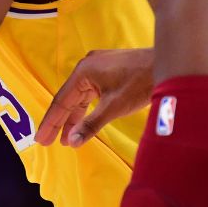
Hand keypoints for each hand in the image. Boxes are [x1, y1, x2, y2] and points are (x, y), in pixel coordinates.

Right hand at [36, 47, 154, 147]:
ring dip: (74, 117)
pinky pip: (91, 91)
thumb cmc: (140, 83)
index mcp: (83, 72)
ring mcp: (98, 66)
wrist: (167, 64)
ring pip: (81, 96)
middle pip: (69, 98)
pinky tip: (83, 121)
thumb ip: (90, 125)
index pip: (61, 102)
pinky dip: (87, 108)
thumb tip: (71, 142)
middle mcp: (86, 66)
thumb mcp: (113, 107)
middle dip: (60, 122)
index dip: (50, 123)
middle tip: (48, 142)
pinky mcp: (108, 69)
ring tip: (67, 139)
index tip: (40, 139)